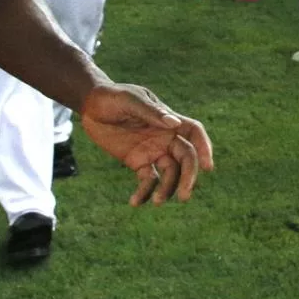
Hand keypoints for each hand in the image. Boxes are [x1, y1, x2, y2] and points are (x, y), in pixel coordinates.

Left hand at [79, 83, 214, 205]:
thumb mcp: (131, 100)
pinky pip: (147, 181)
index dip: (204, 148)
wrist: (91, 106)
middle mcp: (165, 138)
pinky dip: (144, 193)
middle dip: (188, 177)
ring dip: (167, 189)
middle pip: (186, 159)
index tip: (207, 167)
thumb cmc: (114, 97)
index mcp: (168, 120)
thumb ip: (152, 112)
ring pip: (170, 173)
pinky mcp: (138, 162)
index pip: (194, 133)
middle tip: (184, 195)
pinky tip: (135, 202)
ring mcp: (153, 151)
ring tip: (156, 201)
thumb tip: (174, 124)